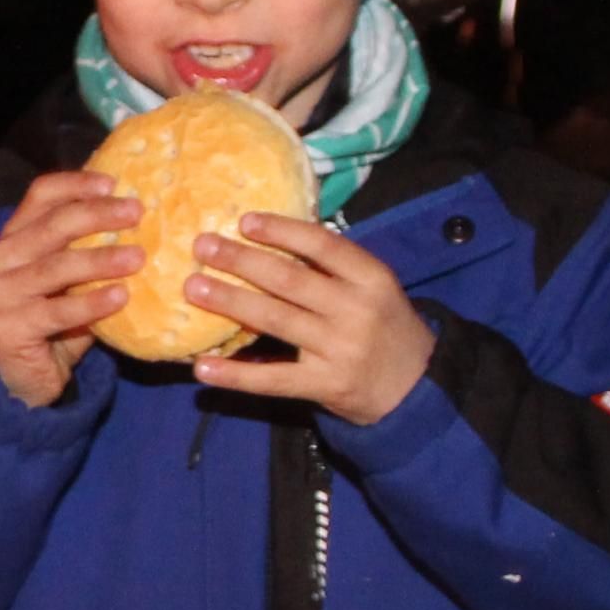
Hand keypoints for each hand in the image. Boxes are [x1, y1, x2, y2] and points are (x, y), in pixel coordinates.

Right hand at [0, 171, 142, 409]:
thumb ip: (87, 247)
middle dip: (97, 215)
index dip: (76, 184)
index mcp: (14, 236)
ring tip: (138, 257)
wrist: (28, 376)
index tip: (114, 183)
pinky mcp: (7, 328)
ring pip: (55, 267)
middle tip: (136, 214)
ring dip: (100, 259)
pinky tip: (120, 298)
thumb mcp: (70, 278)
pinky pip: (57, 312)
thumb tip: (138, 216)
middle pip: (52, 225)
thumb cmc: (58, 319)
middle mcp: (0, 258)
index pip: (41, 195)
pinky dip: (91, 303)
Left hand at [185, 211, 437, 425]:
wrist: (415, 388)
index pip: (323, 245)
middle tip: (202, 246)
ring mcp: (339, 350)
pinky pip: (273, 379)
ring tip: (194, 288)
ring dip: (230, 302)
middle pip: (289, 279)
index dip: (282, 230)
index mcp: (370, 278)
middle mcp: (355, 310)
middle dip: (241, 260)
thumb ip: (334, 266)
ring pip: (275, 320)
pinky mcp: (324, 386)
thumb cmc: (385, 326)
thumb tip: (274, 233)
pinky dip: (236, 374)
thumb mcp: (374, 288)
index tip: (243, 221)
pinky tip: (204, 368)